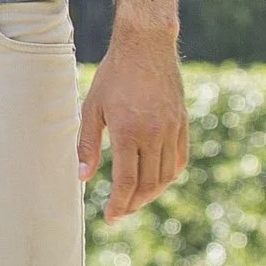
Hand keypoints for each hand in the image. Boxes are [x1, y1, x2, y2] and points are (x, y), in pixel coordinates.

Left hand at [78, 25, 187, 223]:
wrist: (147, 46)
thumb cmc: (113, 75)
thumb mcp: (92, 107)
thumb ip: (87, 144)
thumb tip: (82, 177)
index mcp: (129, 131)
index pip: (126, 181)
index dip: (119, 204)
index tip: (110, 218)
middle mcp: (154, 134)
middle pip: (147, 184)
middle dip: (133, 203)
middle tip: (120, 212)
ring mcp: (172, 130)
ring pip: (165, 176)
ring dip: (151, 193)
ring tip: (134, 200)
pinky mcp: (182, 124)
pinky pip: (179, 160)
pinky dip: (168, 176)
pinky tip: (155, 181)